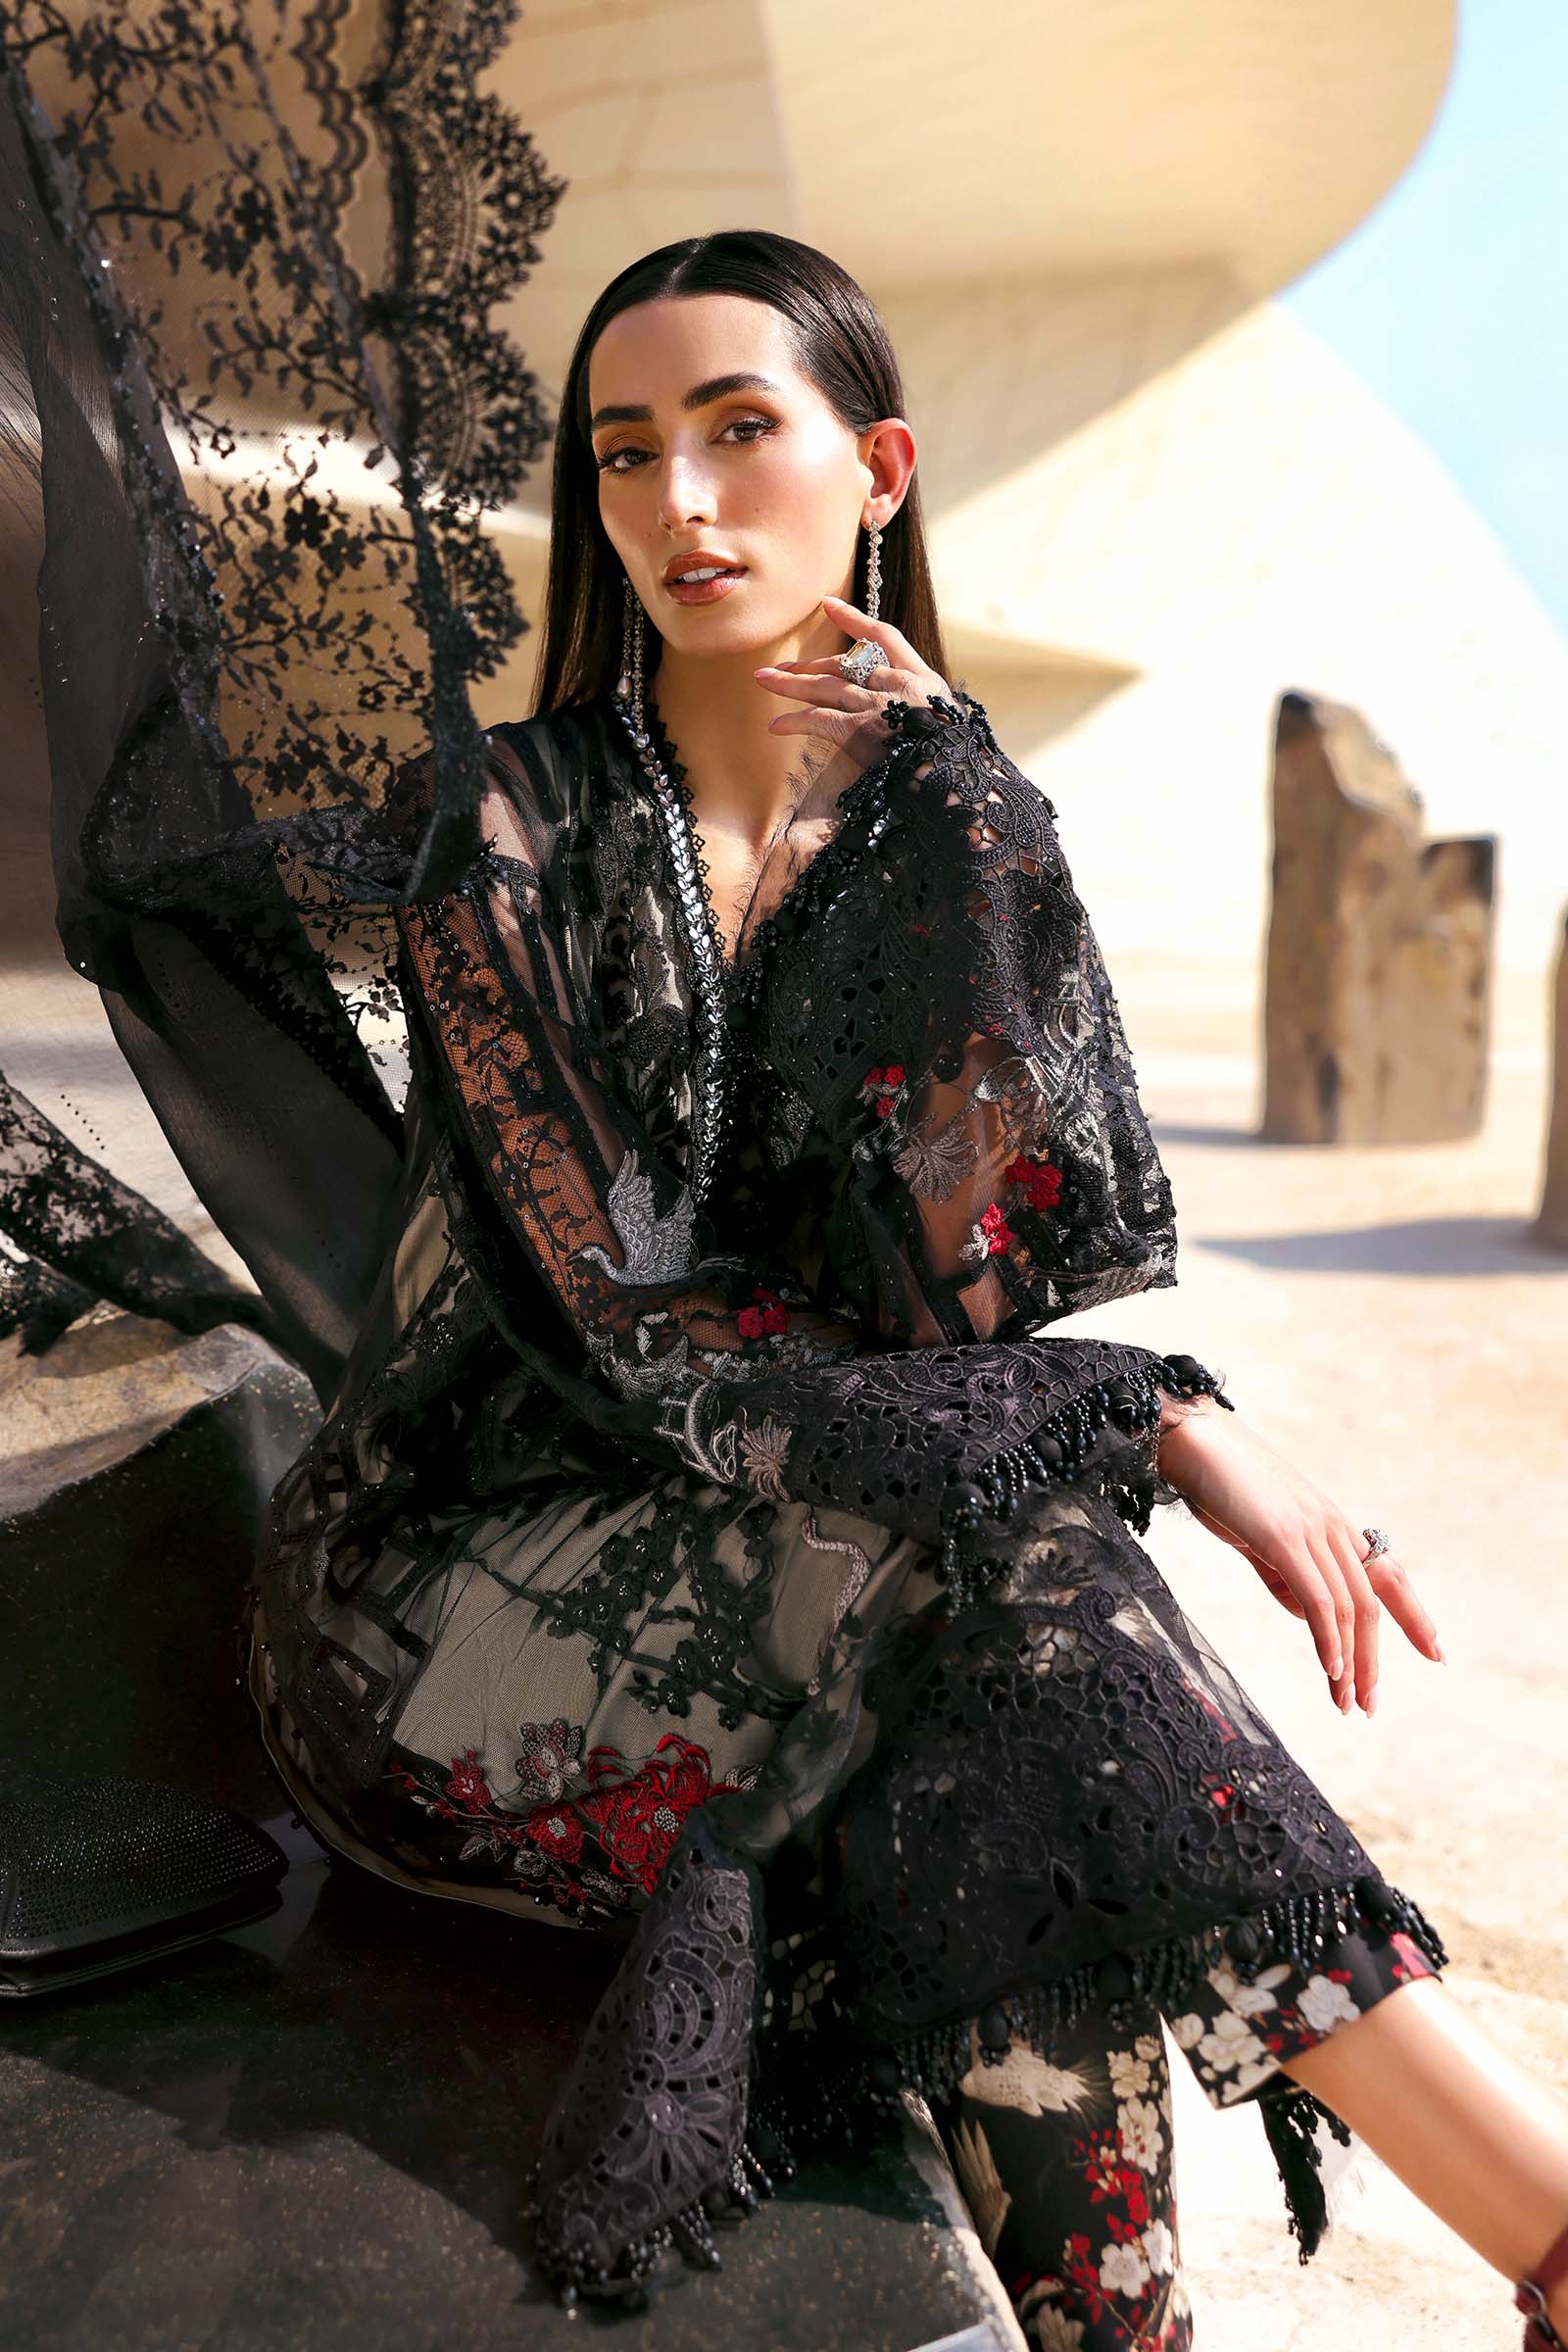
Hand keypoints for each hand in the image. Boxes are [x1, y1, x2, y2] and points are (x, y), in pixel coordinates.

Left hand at [754, 595, 953, 768]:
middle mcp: (897, 684)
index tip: (827, 606)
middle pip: (844, 664)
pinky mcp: (860, 730)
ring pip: (824, 687)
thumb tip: (905, 716)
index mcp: (921, 679)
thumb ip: (924, 710)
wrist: (958, 779)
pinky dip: (794, 721)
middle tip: (780, 666)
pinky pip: (818, 720)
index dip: (854, 620)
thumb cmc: (956, 761)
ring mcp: (877, 705)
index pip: (885, 637)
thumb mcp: (949, 724)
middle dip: (809, 665)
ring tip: (763, 679)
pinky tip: (775, 725)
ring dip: (790, 683)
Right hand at [1157, 1402, 1443, 1716]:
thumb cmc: (1219, 1487)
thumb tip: (1308, 1617)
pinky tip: (1332, 1668)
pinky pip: (1318, 1599)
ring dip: (1350, 1662)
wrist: (1192, 1441)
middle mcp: (1332, 1526)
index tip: (1435, 1652)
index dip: (1414, 1614)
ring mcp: (1312, 1531)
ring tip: (1346, 1702)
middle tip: (1370, 1705)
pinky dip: (1329, 1639)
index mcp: (1331, 1524)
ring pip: (1349, 1608)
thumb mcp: (1259, 1539)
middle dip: (1375, 1659)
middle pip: (1372, 1601)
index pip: (1388, 1573)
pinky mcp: (1284, 1538)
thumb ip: (1283, 1576)